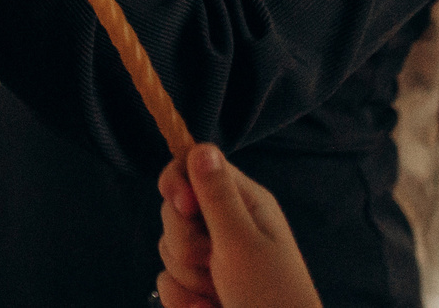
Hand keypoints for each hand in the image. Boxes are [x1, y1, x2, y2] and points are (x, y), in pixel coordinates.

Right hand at [155, 145, 321, 307]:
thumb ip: (216, 197)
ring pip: (168, 249)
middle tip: (210, 263)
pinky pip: (167, 282)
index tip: (181, 205)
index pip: (196, 167)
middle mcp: (228, 226)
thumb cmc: (271, 299)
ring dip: (186, 278)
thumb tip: (201, 146)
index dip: (178, 182)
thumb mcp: (242, 245)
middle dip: (184, 242)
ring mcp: (212, 259)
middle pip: (174, 210)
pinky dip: (182, 301)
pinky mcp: (199, 289)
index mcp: (246, 205)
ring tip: (216, 295)